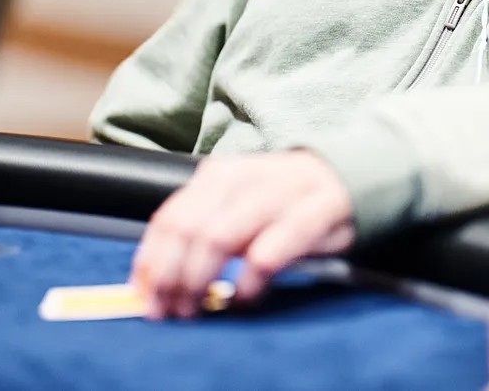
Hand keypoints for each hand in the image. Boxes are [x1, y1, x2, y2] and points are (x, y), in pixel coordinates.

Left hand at [132, 150, 354, 318]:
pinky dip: (249, 282)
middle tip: (171, 313)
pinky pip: (270, 252)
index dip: (150, 263)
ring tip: (200, 309)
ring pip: (219, 238)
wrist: (344, 177)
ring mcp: (279, 192)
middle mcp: (244, 178)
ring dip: (201, 280)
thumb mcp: (235, 205)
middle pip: (189, 231)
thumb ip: (198, 229)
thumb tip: (152, 279)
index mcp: (218, 176)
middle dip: (172, 279)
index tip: (145, 299)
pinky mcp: (315, 212)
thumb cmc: (281, 201)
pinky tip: (245, 297)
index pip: (168, 219)